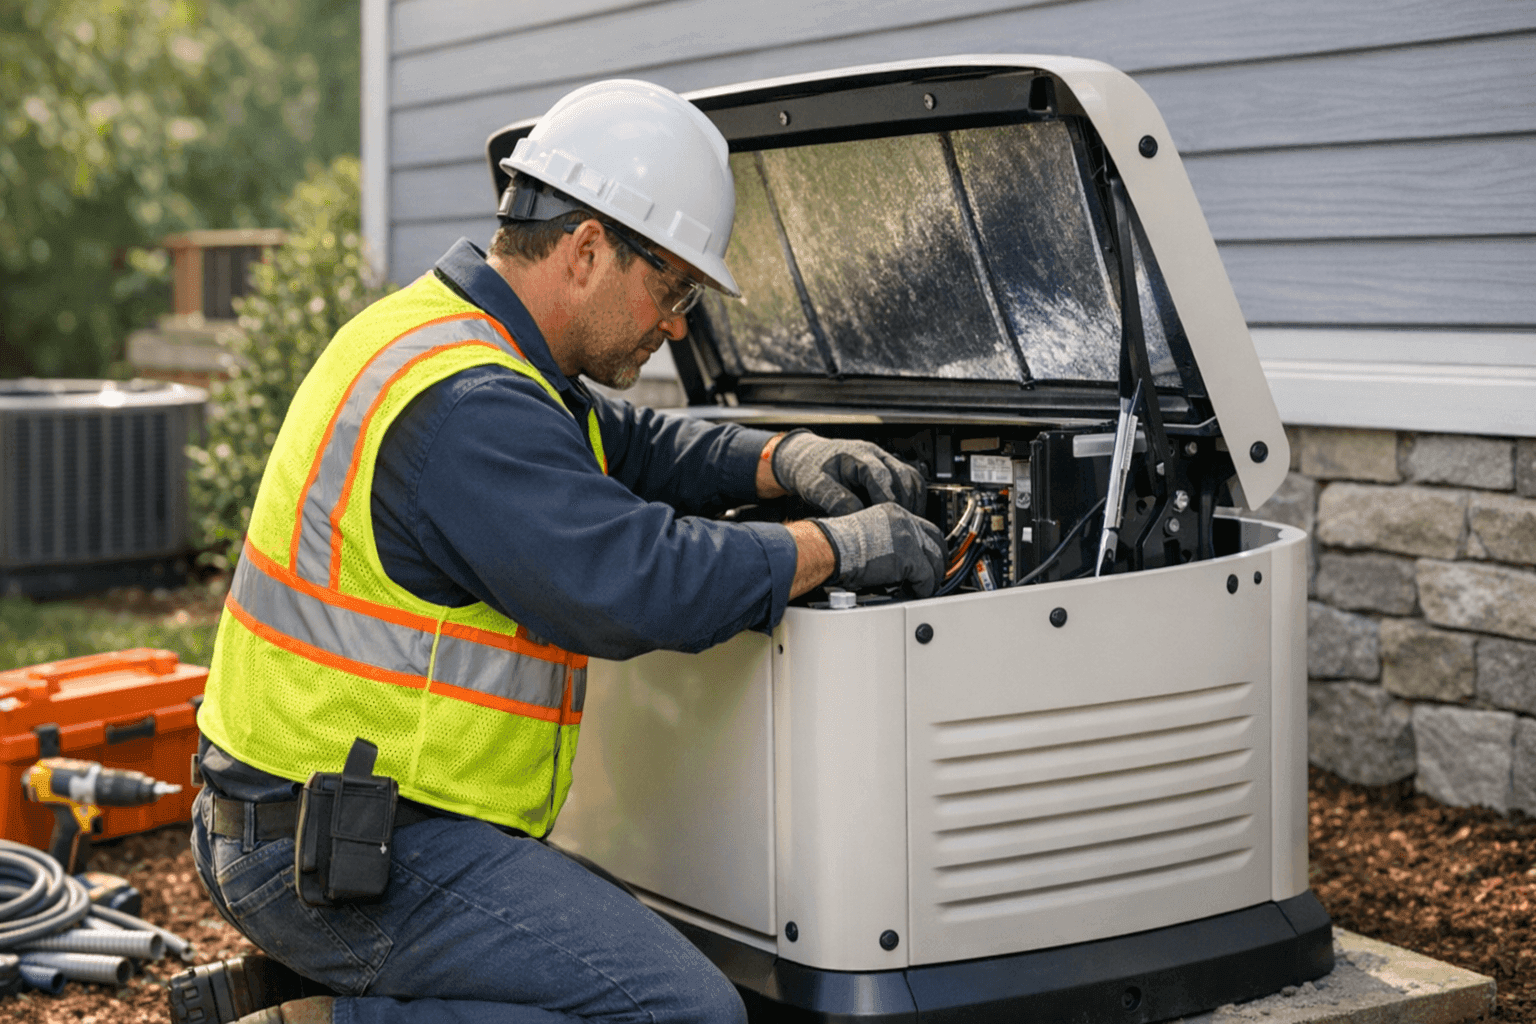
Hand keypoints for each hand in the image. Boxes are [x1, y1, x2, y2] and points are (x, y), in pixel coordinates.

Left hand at [771, 430, 925, 515]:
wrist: (807, 458)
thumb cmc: (810, 470)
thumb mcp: (816, 487)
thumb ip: (836, 500)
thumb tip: (858, 516)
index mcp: (857, 455)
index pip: (881, 476)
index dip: (886, 500)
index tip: (887, 520)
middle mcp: (875, 454)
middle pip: (903, 477)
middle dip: (905, 504)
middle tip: (901, 527)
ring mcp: (884, 460)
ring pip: (912, 478)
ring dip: (914, 502)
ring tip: (908, 524)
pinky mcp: (888, 469)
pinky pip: (910, 481)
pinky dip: (913, 499)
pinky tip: (907, 516)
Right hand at [813, 503, 945, 596]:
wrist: (831, 548)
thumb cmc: (837, 545)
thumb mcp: (867, 534)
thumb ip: (885, 541)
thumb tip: (893, 560)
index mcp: (894, 513)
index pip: (923, 527)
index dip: (927, 545)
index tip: (928, 556)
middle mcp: (905, 522)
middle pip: (936, 540)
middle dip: (937, 560)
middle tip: (933, 574)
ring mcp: (910, 539)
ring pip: (936, 560)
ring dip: (932, 577)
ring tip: (923, 587)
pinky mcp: (909, 558)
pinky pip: (927, 577)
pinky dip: (923, 588)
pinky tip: (915, 593)